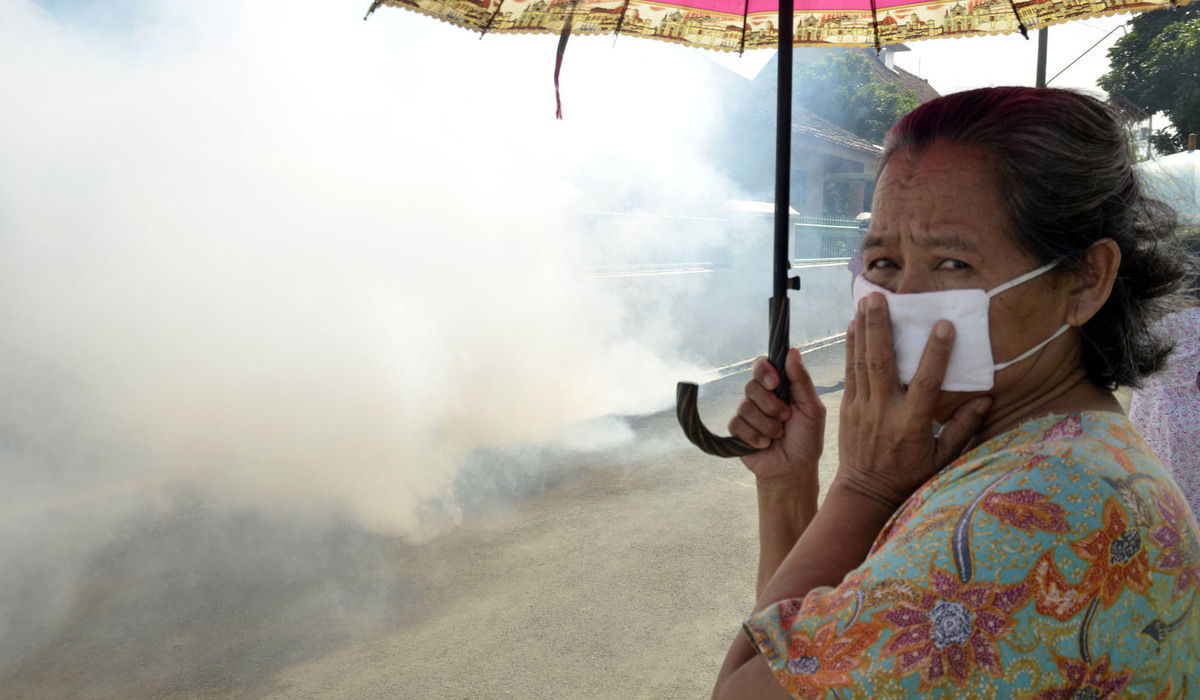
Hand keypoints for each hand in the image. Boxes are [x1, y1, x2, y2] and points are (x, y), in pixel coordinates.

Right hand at [728, 347, 826, 483]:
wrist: (794, 470)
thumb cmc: (807, 439)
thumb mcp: (812, 408)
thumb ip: (802, 380)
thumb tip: (792, 351)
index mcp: (779, 387)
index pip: (762, 365)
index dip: (764, 371)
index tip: (775, 383)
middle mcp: (761, 397)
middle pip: (751, 386)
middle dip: (771, 405)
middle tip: (785, 417)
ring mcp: (748, 414)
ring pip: (745, 406)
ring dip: (766, 424)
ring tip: (778, 435)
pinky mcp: (737, 431)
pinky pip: (737, 424)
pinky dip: (754, 436)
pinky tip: (765, 444)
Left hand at [837, 292, 990, 510]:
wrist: (865, 492)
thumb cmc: (909, 475)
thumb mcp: (942, 458)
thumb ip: (963, 428)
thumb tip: (985, 399)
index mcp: (912, 424)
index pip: (925, 383)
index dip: (935, 353)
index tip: (943, 325)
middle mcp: (884, 412)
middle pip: (882, 364)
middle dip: (880, 329)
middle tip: (881, 298)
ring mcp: (862, 409)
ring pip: (862, 363)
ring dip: (863, 330)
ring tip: (866, 300)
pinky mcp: (848, 408)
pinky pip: (850, 373)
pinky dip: (851, 348)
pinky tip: (853, 326)